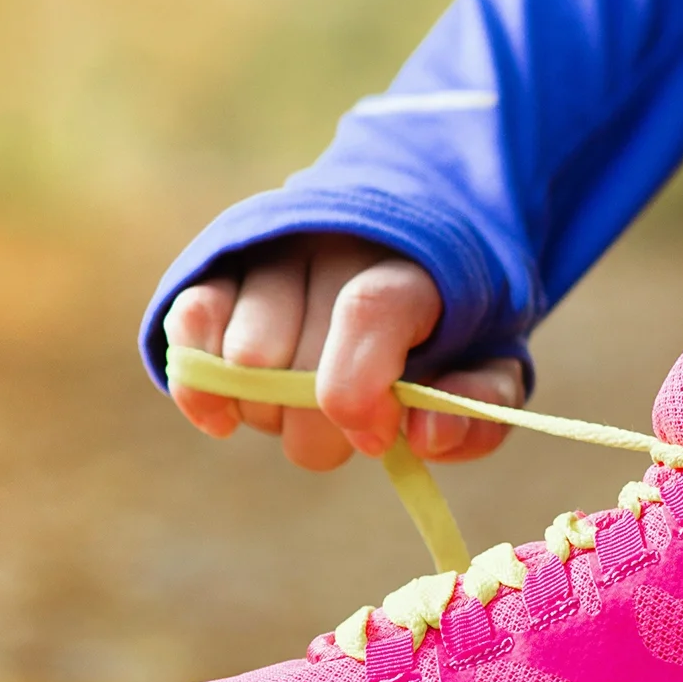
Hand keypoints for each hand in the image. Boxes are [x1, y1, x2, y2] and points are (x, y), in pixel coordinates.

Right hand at [161, 234, 521, 468]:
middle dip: (318, 428)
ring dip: (270, 411)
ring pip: (240, 362)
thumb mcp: (494, 361)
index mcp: (414, 261)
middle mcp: (332, 244)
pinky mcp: (218, 266)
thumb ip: (480, 405)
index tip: (374, 438)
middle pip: (291, 361)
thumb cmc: (452, 324)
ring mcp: (270, 253)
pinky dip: (202, 387)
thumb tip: (429, 434)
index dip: (359, 388)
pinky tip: (231, 411)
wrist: (406, 243)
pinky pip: (188, 327)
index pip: (369, 309)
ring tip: (308, 399)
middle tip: (350, 428)